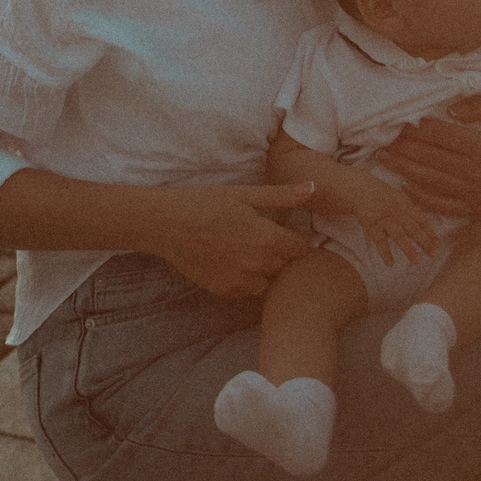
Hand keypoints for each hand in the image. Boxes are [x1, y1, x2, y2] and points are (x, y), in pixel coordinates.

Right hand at [144, 181, 317, 299]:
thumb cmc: (205, 203)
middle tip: (262, 236)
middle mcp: (258, 265)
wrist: (167, 225)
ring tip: (246, 249)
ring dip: (265, 268)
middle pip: (286, 265)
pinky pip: (249, 290)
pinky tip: (232, 261)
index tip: (283, 228)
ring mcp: (241, 282)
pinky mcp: (226, 292)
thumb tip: (313, 188)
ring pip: (269, 280)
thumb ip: (281, 196)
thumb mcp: (244, 195)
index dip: (295, 237)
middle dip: (281, 253)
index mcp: (267, 239)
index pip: (301, 248)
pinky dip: (247, 279)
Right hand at [334, 173, 440, 266]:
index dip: (430, 232)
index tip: (437, 244)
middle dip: (424, 243)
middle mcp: (397, 212)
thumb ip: (410, 211)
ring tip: (417, 261)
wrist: (360, 189)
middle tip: (433, 255)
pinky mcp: (372, 225)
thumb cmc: (382, 195)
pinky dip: (385, 253)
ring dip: (409, 249)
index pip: (421, 220)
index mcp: (405, 204)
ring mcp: (384, 219)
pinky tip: (390, 264)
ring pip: (399, 236)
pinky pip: (380, 241)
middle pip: (413, 229)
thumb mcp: (399, 197)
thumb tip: (424, 228)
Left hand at [379, 96, 480, 216]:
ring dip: (404, 169)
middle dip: (404, 148)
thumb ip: (479, 106)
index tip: (399, 121)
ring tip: (382, 157)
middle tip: (381, 139)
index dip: (419, 128)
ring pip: (431, 181)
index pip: (443, 136)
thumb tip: (450, 107)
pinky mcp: (470, 208)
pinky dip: (420, 198)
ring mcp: (472, 194)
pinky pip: (441, 205)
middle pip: (431, 158)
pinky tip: (403, 186)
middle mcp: (476, 173)